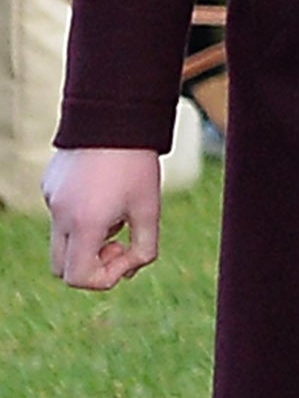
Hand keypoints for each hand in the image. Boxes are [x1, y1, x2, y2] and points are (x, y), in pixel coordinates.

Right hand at [45, 148, 163, 289]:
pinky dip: (81, 215)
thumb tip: (130, 270)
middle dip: (92, 264)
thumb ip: (145, 248)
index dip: (105, 279)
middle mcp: (60, 215)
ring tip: (115, 209)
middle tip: (119, 243)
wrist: (114, 118)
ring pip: (62, 240)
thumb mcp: (151, 209)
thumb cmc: (137, 165)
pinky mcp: (48, 185)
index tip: (127, 254)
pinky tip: (103, 189)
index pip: (78, 278)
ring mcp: (50, 199)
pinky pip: (60, 213)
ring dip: (88, 238)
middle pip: (63, 267)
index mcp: (85, 224)